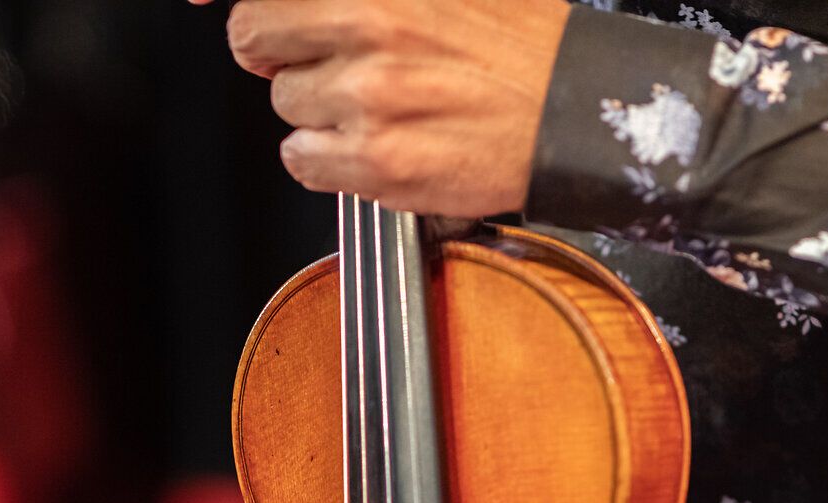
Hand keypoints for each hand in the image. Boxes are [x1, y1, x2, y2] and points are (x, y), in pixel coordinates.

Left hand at [193, 0, 570, 216]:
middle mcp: (369, 24)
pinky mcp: (379, 160)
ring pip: (285, 105)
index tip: (253, 19)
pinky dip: (326, 160)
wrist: (574, 107)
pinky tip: (373, 143)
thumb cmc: (518, 42)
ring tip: (375, 106)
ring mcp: (370, 96)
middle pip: (255, 38)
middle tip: (323, 62)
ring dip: (317, 109)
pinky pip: (304, 161)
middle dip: (282, 53)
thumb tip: (286, 4)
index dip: (258, 14)